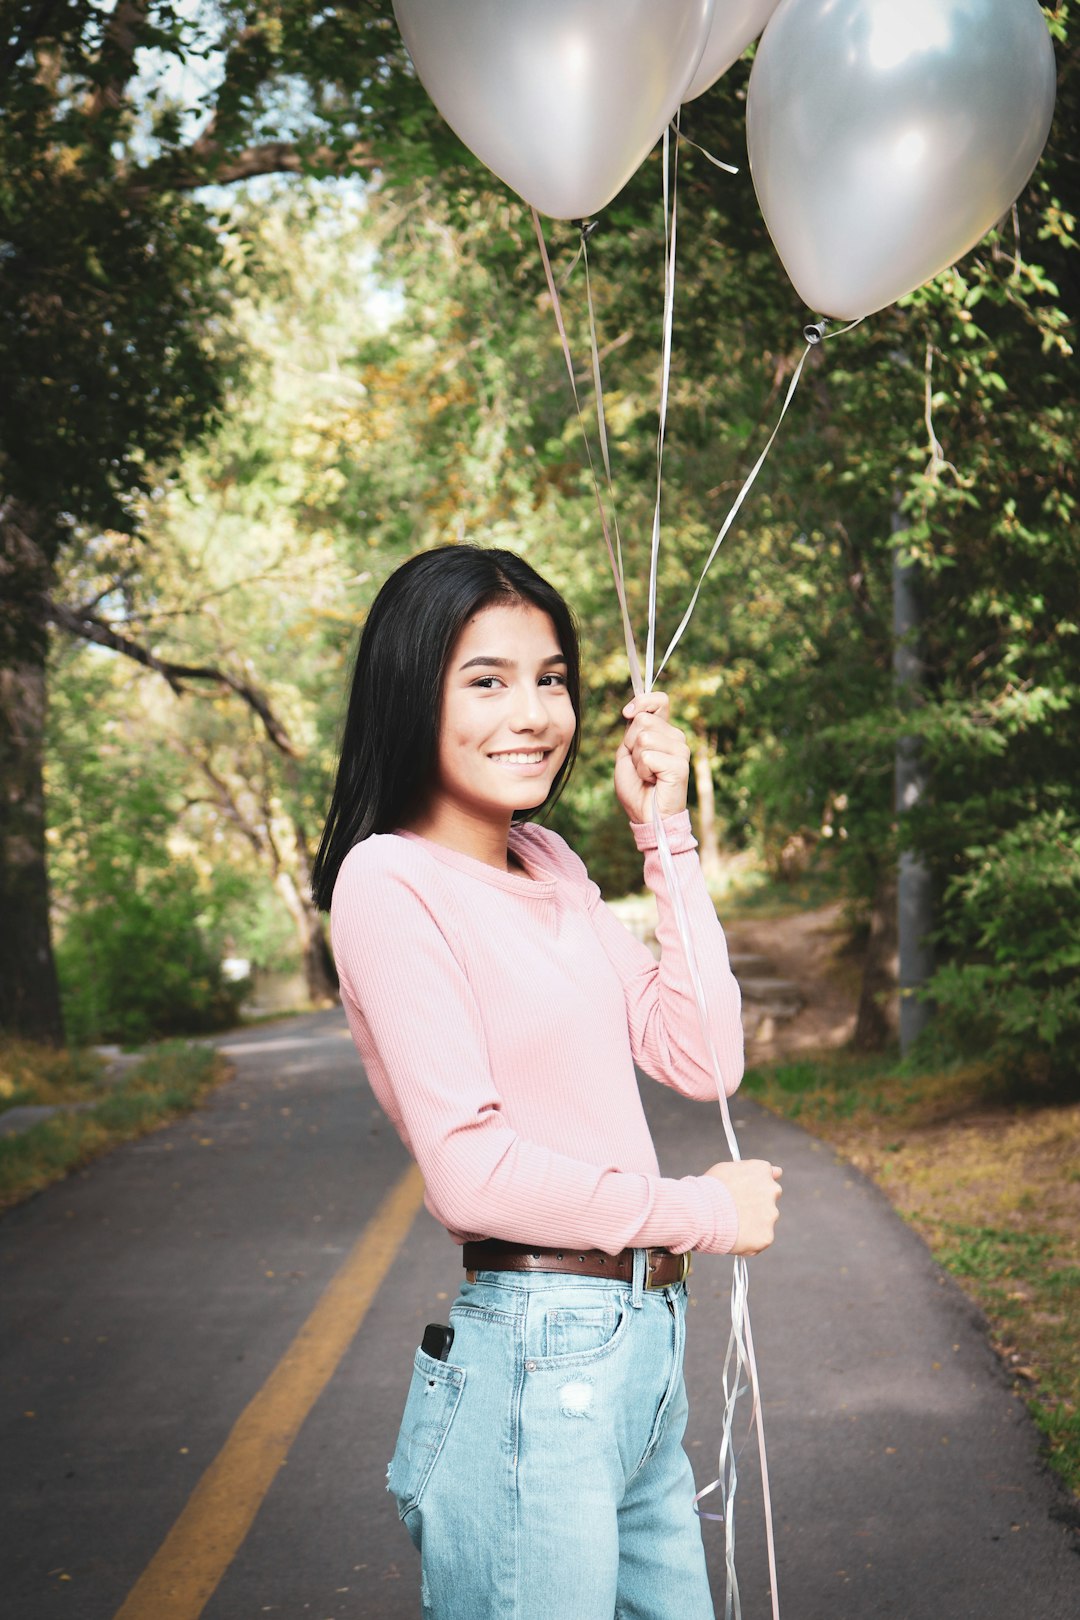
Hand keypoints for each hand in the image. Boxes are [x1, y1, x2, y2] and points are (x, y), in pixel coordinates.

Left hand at [615, 692, 690, 824]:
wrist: (645, 815)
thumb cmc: (637, 786)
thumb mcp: (627, 752)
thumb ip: (632, 730)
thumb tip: (632, 710)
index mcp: (665, 732)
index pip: (660, 700)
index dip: (641, 702)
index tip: (626, 713)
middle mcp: (677, 738)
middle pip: (643, 720)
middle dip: (631, 743)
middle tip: (640, 764)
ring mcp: (681, 751)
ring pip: (644, 738)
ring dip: (636, 760)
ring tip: (646, 775)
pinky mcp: (680, 766)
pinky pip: (647, 757)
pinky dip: (642, 771)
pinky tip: (652, 781)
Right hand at [705, 1160, 782, 1255]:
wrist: (701, 1213)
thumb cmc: (709, 1189)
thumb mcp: (727, 1168)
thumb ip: (751, 1170)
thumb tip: (776, 1171)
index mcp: (762, 1171)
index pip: (770, 1175)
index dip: (756, 1185)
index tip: (748, 1191)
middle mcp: (772, 1191)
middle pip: (770, 1198)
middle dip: (758, 1203)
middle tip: (736, 1209)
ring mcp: (771, 1214)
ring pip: (765, 1220)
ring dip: (753, 1222)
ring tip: (730, 1224)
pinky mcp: (766, 1236)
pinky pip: (760, 1239)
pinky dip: (750, 1240)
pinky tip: (734, 1236)